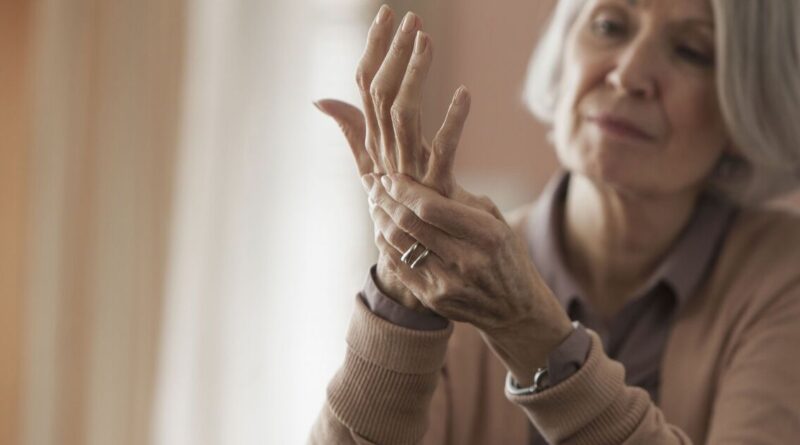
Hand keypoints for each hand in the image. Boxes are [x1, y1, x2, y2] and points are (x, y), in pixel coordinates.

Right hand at [313, 5, 474, 312]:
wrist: (419, 274)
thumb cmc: (402, 220)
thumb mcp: (376, 172)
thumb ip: (353, 132)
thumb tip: (322, 99)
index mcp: (373, 148)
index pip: (365, 88)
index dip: (372, 50)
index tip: (386, 14)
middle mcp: (383, 159)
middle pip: (377, 95)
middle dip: (388, 51)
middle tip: (406, 16)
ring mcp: (406, 176)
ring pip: (400, 115)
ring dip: (412, 74)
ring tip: (425, 39)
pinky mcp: (434, 194)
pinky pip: (440, 154)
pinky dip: (452, 122)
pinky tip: (465, 94)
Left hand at [366, 173, 573, 384]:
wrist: (515, 310)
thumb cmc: (505, 256)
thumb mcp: (496, 222)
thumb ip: (462, 201)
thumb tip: (423, 171)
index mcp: (486, 235)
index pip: (430, 207)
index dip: (403, 189)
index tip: (389, 177)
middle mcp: (466, 260)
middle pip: (409, 223)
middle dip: (384, 199)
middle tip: (372, 183)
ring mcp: (447, 283)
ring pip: (398, 244)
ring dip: (380, 219)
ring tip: (374, 203)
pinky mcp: (434, 299)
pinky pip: (397, 266)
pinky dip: (385, 244)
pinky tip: (381, 229)